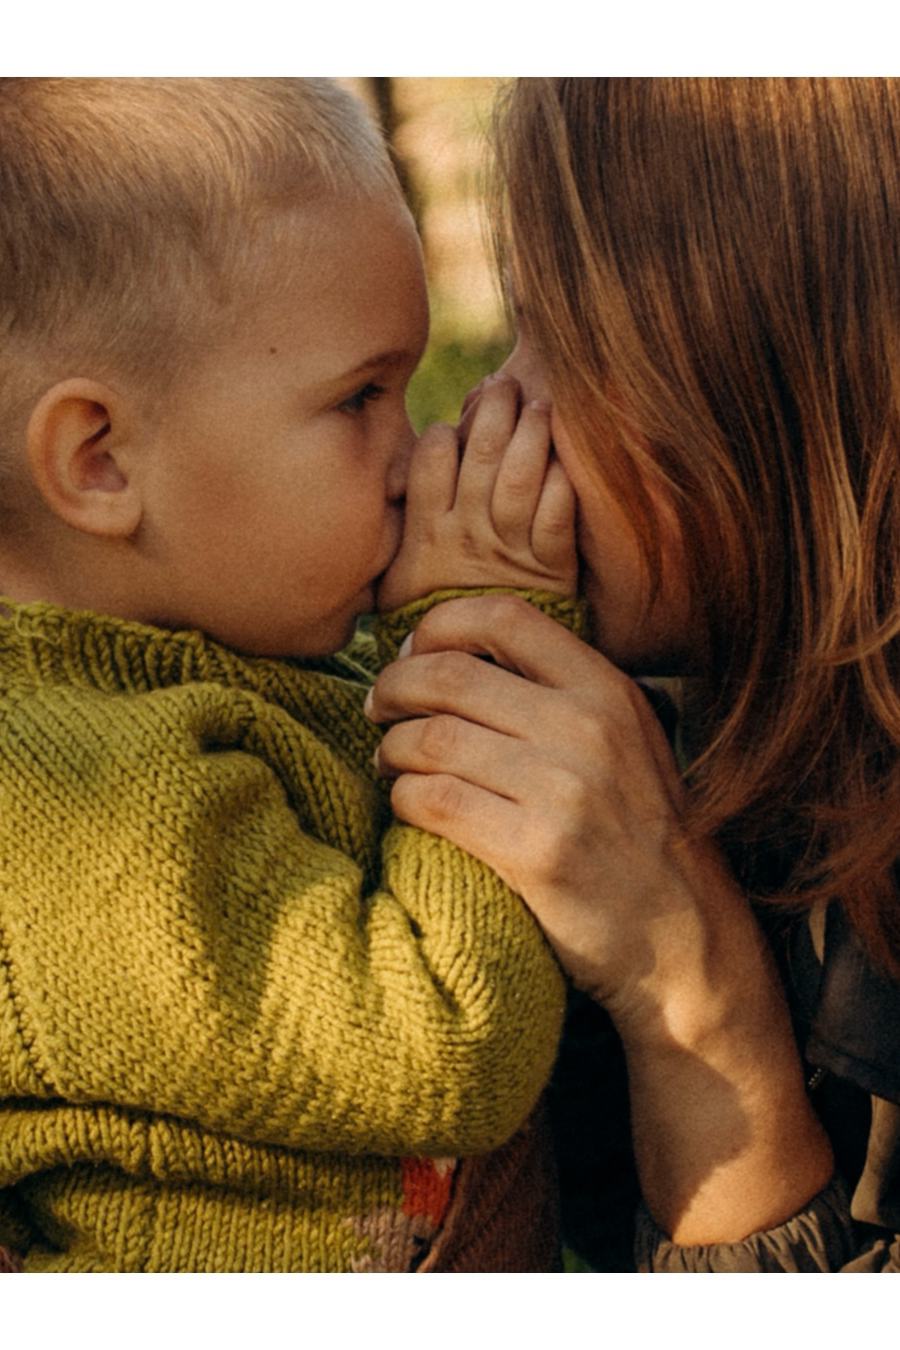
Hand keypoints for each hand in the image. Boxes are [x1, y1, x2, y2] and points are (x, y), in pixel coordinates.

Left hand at [366, 592, 716, 1021]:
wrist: (683, 936)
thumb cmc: (637, 833)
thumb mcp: (627, 740)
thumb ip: (562, 693)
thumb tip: (455, 654)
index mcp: (606, 690)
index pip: (503, 617)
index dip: (438, 626)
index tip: (411, 655)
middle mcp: (587, 730)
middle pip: (449, 675)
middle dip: (393, 687)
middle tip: (376, 708)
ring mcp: (563, 791)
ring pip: (430, 738)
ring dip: (390, 747)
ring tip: (387, 760)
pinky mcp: (535, 852)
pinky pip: (433, 802)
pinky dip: (402, 797)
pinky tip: (405, 804)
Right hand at [376, 375, 575, 612]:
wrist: (476, 672)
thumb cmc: (435, 615)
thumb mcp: (396, 576)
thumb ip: (397, 525)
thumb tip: (388, 476)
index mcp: (426, 531)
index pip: (432, 458)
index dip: (449, 430)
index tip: (460, 419)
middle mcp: (466, 534)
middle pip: (481, 454)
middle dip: (495, 409)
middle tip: (506, 384)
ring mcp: (510, 548)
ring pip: (520, 476)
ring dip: (531, 433)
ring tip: (539, 406)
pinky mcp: (552, 566)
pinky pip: (557, 513)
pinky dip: (563, 482)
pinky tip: (565, 460)